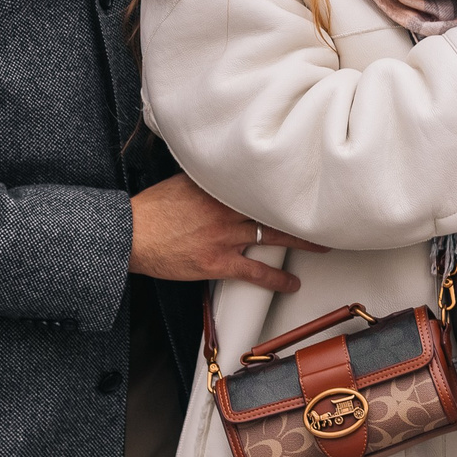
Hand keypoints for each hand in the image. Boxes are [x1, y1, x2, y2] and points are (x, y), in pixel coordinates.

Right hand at [127, 174, 322, 293]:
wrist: (130, 234)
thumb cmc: (152, 209)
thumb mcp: (182, 181)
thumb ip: (208, 178)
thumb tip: (227, 173)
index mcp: (219, 185)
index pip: (262, 181)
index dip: (287, 183)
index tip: (306, 182)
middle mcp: (226, 207)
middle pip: (274, 206)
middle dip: (301, 210)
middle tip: (326, 211)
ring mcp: (223, 235)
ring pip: (272, 236)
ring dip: (300, 242)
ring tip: (322, 246)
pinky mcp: (217, 262)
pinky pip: (255, 272)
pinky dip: (276, 279)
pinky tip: (291, 283)